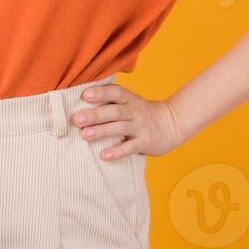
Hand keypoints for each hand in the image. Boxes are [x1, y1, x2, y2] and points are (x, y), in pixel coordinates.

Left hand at [70, 83, 187, 160]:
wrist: (172, 124)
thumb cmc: (142, 113)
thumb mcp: (130, 102)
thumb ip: (111, 101)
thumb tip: (80, 101)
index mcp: (130, 99)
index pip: (115, 92)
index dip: (101, 92)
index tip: (84, 95)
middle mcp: (135, 111)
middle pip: (114, 111)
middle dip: (95, 114)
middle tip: (76, 119)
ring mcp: (140, 127)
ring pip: (120, 128)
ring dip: (101, 131)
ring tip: (84, 135)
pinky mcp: (145, 143)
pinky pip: (130, 148)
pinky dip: (117, 152)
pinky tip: (103, 155)